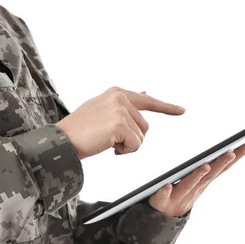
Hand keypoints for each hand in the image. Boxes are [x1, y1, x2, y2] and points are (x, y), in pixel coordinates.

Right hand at [55, 87, 184, 159]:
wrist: (62, 140)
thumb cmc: (79, 130)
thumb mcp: (101, 109)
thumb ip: (123, 103)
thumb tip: (145, 93)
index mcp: (117, 92)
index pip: (147, 100)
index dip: (166, 107)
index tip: (182, 111)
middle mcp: (120, 97)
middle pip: (145, 126)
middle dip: (131, 139)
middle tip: (110, 141)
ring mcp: (120, 110)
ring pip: (141, 137)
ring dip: (127, 146)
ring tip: (106, 142)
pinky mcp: (120, 124)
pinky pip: (136, 145)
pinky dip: (125, 151)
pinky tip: (109, 147)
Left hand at [148, 142, 244, 216]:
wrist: (162, 219)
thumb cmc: (180, 195)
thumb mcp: (195, 182)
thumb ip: (206, 167)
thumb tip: (227, 146)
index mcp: (202, 182)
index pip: (221, 168)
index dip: (236, 157)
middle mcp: (194, 188)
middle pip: (209, 175)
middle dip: (220, 164)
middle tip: (231, 153)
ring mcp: (178, 195)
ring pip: (189, 184)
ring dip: (198, 175)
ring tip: (206, 166)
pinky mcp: (161, 201)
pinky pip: (163, 196)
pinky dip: (165, 191)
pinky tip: (167, 185)